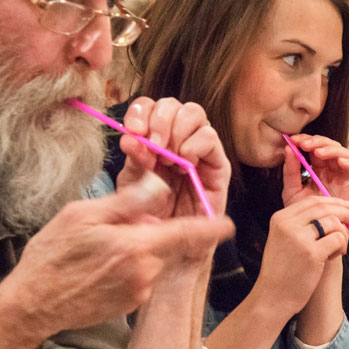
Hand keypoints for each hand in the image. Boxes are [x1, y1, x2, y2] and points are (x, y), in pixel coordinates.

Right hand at [0, 173, 233, 339]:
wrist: (32, 306)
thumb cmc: (52, 257)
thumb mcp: (84, 215)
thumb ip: (128, 201)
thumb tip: (159, 184)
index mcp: (137, 246)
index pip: (187, 234)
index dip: (210, 228)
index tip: (228, 224)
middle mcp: (145, 272)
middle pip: (166, 243)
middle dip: (151, 230)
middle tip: (116, 227)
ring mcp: (138, 290)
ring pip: (151, 258)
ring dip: (136, 248)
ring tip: (98, 248)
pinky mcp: (129, 304)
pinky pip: (139, 276)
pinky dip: (127, 265)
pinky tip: (97, 265)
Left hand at [117, 97, 229, 217]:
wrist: (172, 245)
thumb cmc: (153, 215)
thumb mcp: (134, 184)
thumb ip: (134, 159)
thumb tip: (130, 137)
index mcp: (154, 138)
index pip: (149, 107)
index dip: (140, 111)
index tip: (133, 130)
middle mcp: (178, 139)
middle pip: (172, 104)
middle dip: (159, 120)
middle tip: (154, 148)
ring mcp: (200, 150)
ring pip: (194, 113)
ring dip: (177, 131)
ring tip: (169, 158)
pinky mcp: (218, 165)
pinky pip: (210, 138)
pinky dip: (195, 144)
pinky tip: (185, 163)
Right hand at [251, 195, 348, 317]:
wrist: (273, 297)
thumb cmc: (282, 270)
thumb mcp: (283, 239)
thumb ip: (301, 224)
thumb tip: (335, 212)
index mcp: (280, 218)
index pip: (312, 201)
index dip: (332, 202)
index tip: (346, 206)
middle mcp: (288, 224)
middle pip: (324, 208)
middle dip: (344, 212)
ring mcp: (300, 238)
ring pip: (333, 223)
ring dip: (342, 234)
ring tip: (339, 248)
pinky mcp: (312, 253)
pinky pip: (337, 239)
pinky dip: (341, 246)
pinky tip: (335, 256)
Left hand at [285, 134, 348, 214]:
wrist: (316, 235)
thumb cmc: (305, 215)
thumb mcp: (292, 192)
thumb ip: (290, 171)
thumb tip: (288, 148)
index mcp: (320, 169)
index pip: (316, 147)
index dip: (307, 140)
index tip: (294, 140)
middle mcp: (335, 171)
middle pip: (332, 147)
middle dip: (319, 142)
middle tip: (306, 144)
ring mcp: (348, 179)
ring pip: (348, 155)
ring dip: (334, 150)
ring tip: (319, 153)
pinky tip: (340, 162)